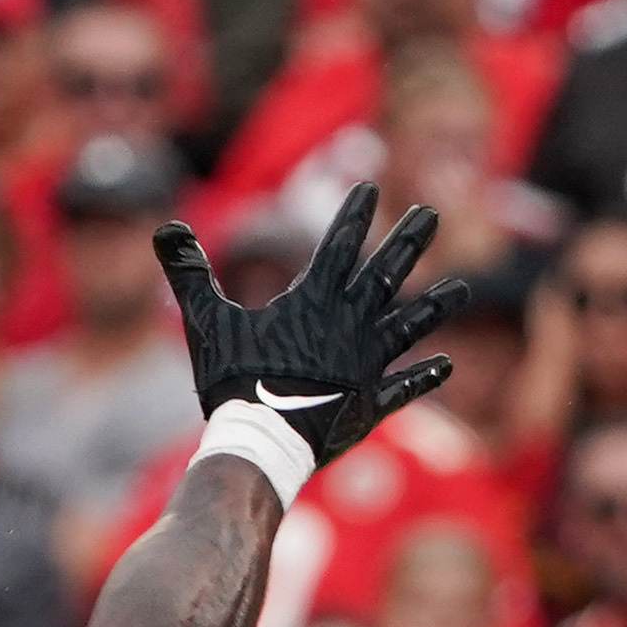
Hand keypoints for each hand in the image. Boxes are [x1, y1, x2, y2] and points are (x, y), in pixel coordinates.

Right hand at [159, 181, 465, 473]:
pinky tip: (446, 365)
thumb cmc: (233, 381)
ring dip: (436, 306)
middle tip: (431, 214)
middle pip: (387, 273)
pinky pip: (405, 387)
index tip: (370, 186)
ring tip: (462, 288)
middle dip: (409, 240)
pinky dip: (425, 376)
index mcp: (314, 300)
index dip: (353, 213)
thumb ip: (190, 275)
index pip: (338, 244)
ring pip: (409, 325)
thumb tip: (164, 228)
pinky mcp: (370, 402)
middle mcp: (351, 324)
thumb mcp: (205, 322)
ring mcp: (366, 363)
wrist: (261, 441)